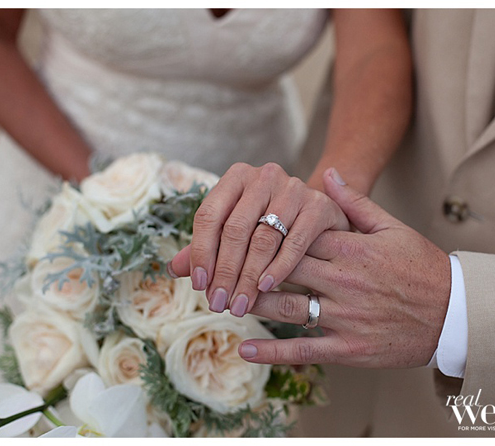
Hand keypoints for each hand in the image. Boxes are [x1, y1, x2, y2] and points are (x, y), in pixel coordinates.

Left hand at [169, 163, 349, 316]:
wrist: (322, 215)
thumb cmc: (273, 224)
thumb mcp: (239, 229)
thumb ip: (208, 245)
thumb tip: (173, 268)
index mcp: (237, 177)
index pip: (209, 215)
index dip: (200, 252)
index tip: (198, 285)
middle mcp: (264, 176)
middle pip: (235, 229)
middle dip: (224, 272)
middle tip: (219, 304)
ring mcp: (293, 188)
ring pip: (263, 238)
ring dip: (248, 277)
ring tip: (239, 304)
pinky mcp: (318, 206)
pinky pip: (294, 243)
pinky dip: (278, 268)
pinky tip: (265, 288)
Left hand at [237, 168, 450, 367]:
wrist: (453, 314)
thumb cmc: (421, 267)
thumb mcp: (393, 227)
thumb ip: (355, 202)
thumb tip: (327, 172)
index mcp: (351, 248)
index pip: (294, 234)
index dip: (260, 231)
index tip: (234, 228)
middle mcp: (343, 281)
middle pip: (281, 268)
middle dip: (245, 265)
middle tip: (214, 265)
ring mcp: (344, 317)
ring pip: (285, 306)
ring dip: (249, 302)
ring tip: (220, 298)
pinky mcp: (348, 347)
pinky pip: (303, 349)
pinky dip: (272, 351)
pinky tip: (245, 347)